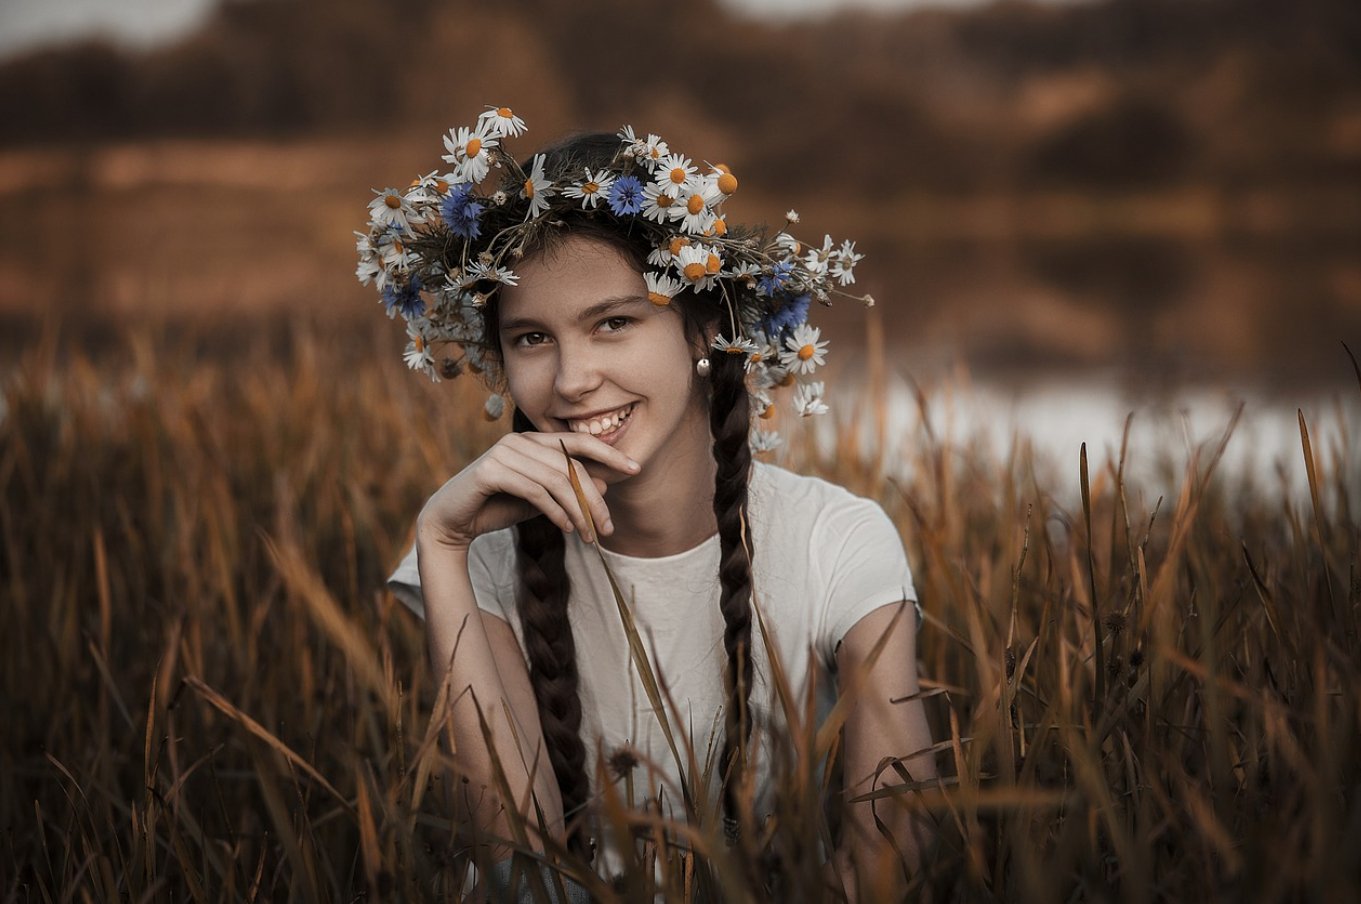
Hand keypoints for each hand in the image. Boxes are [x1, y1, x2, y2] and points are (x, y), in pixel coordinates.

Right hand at [417, 430, 640, 551]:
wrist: (450, 523)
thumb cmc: (496, 508)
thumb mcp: (541, 500)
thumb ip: (568, 491)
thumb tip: (607, 485)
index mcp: (532, 441)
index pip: (578, 441)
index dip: (609, 453)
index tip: (636, 468)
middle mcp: (518, 441)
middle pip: (571, 465)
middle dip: (594, 498)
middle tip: (608, 528)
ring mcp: (503, 453)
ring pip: (556, 480)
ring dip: (578, 511)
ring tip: (589, 536)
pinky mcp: (490, 471)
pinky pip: (535, 491)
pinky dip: (555, 512)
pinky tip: (566, 528)